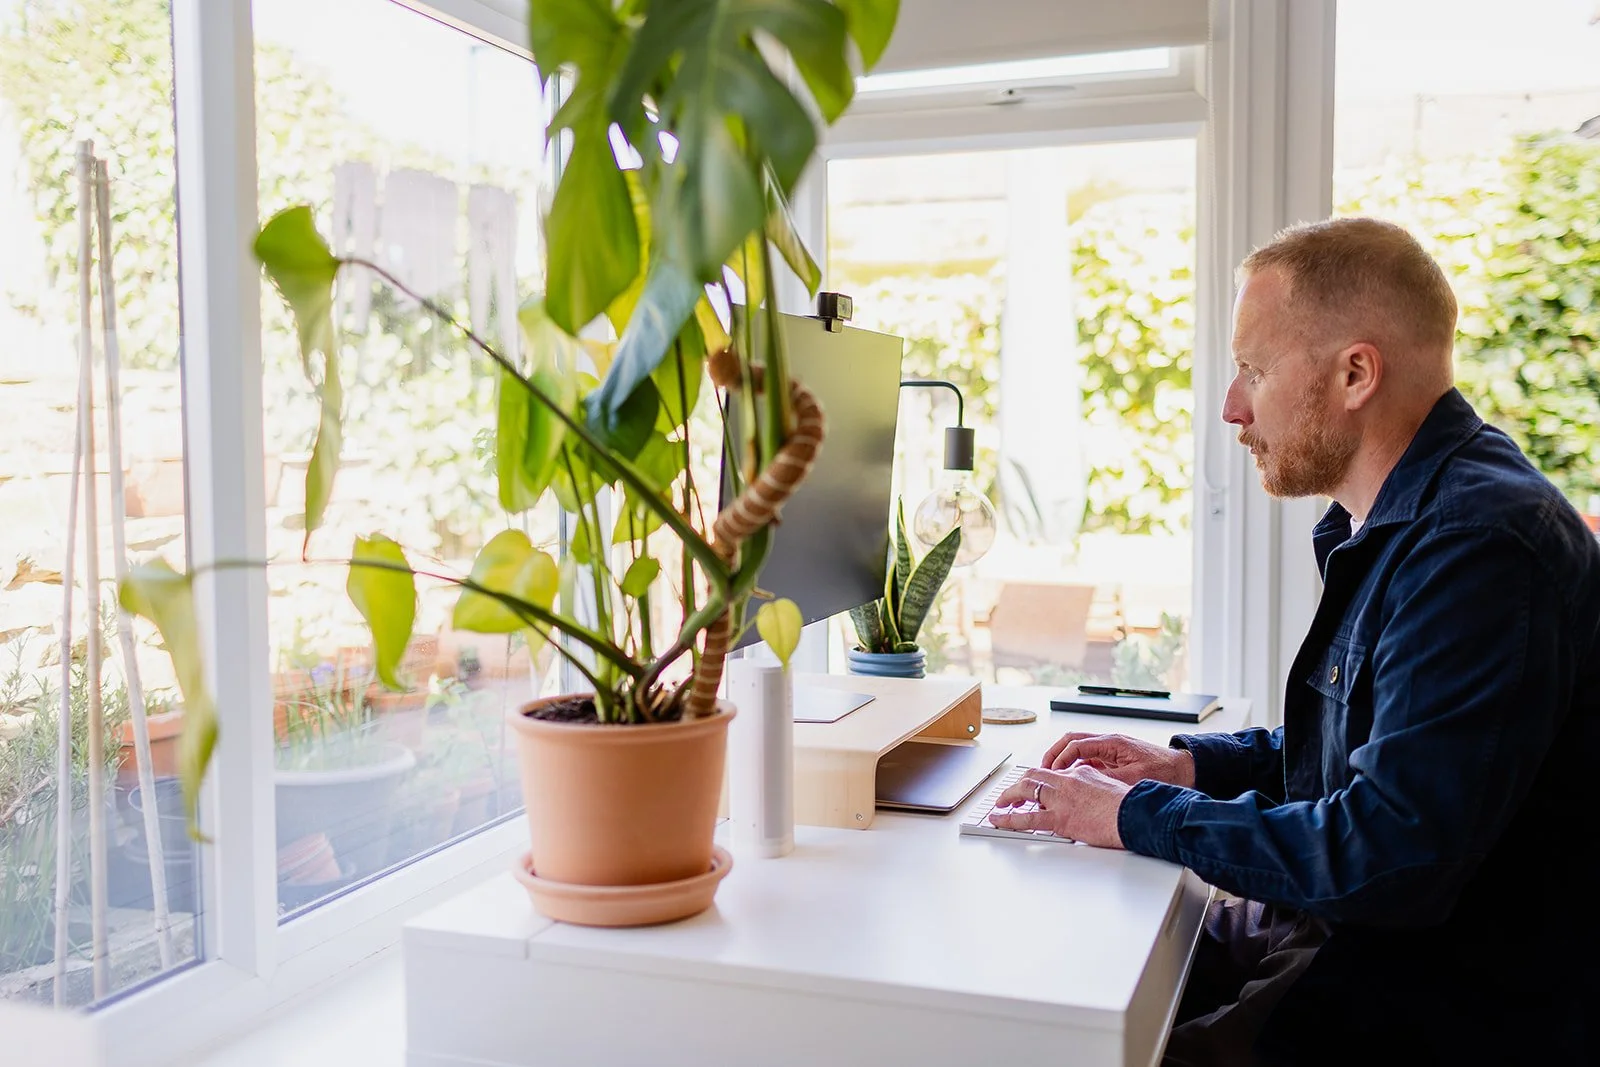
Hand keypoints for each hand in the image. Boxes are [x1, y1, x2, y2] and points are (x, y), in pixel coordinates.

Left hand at [987, 764, 1127, 848]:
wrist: (1135, 815)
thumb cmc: (1129, 806)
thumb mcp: (1109, 787)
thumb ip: (1093, 785)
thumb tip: (1086, 793)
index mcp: (1080, 773)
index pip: (1051, 772)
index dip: (1037, 780)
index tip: (1030, 787)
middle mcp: (1067, 781)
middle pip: (1033, 776)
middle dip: (1017, 785)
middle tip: (1009, 795)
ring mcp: (1061, 799)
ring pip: (1025, 791)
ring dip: (1008, 797)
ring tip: (998, 806)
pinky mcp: (1059, 818)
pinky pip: (1027, 819)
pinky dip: (1008, 819)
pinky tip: (998, 820)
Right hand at [1041, 731, 1195, 788]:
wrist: (1185, 769)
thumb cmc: (1165, 772)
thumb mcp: (1134, 780)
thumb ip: (1108, 781)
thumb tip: (1086, 787)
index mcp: (1112, 743)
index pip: (1076, 744)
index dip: (1059, 758)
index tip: (1050, 772)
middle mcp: (1109, 742)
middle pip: (1072, 740)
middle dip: (1054, 754)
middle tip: (1041, 770)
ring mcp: (1111, 749)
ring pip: (1078, 748)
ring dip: (1063, 760)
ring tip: (1052, 777)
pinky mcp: (1114, 758)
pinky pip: (1088, 758)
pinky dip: (1075, 767)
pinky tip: (1071, 781)